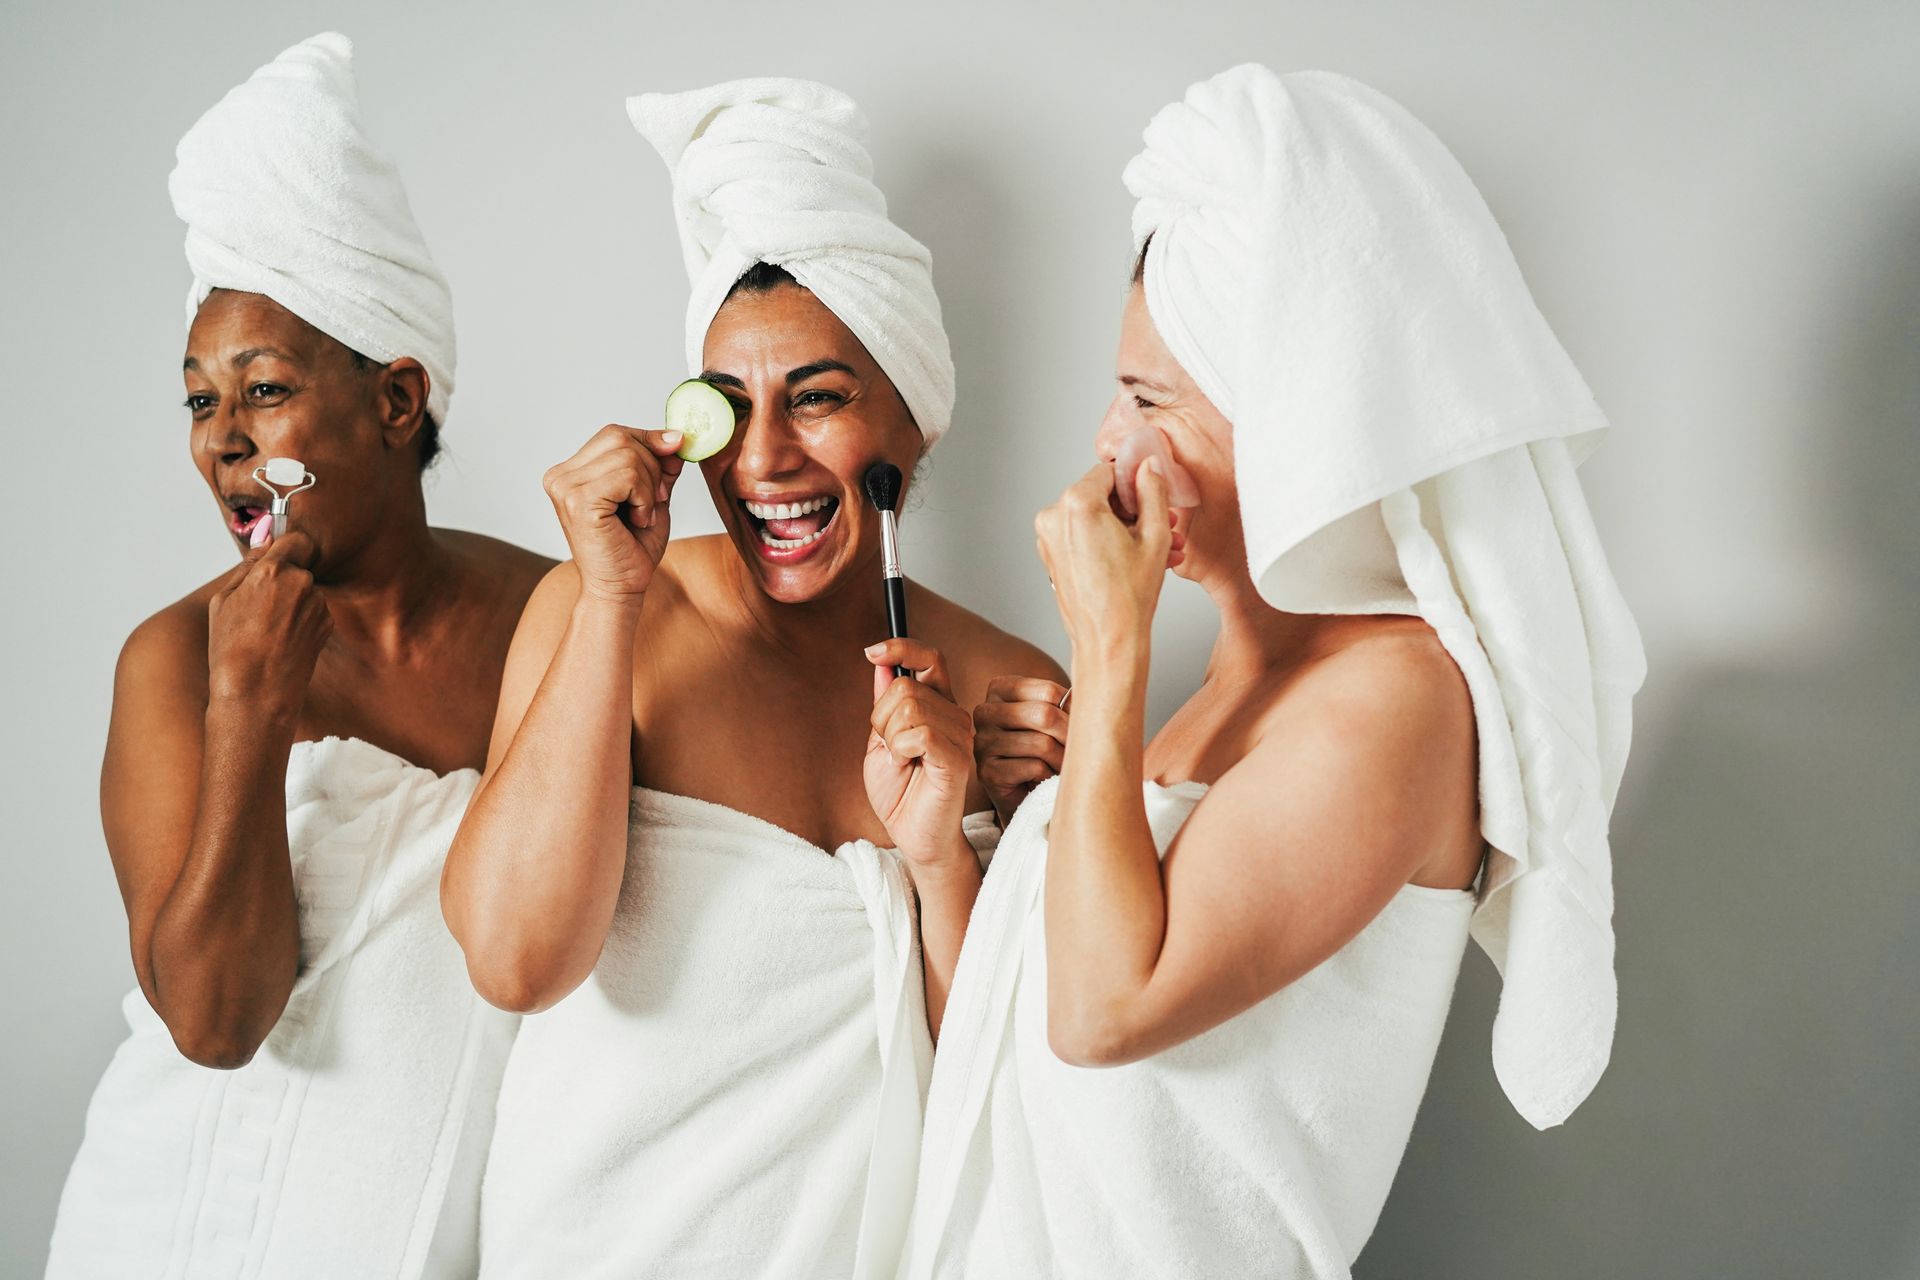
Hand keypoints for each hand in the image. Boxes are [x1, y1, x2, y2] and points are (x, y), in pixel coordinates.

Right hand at [206, 530, 330, 723]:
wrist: (256, 693)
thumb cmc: (231, 648)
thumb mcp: (224, 600)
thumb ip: (248, 565)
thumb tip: (265, 541)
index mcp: (274, 570)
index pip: (295, 539)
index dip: (285, 547)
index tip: (275, 557)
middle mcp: (303, 583)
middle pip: (299, 567)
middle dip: (283, 579)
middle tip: (259, 606)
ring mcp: (319, 605)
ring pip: (306, 591)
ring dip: (292, 601)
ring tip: (267, 629)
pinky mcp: (327, 625)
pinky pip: (312, 611)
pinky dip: (300, 619)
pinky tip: (281, 639)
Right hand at [542, 425, 685, 605]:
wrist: (620, 587)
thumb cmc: (632, 547)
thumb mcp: (651, 494)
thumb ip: (658, 464)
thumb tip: (675, 436)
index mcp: (570, 471)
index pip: (615, 433)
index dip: (649, 442)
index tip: (672, 460)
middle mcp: (560, 476)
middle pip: (621, 438)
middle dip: (652, 467)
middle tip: (654, 501)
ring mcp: (565, 487)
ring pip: (627, 455)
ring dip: (648, 487)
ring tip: (642, 515)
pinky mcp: (578, 501)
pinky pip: (626, 476)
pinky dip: (643, 497)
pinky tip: (637, 520)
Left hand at [863, 638, 975, 871]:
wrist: (913, 835)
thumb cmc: (900, 793)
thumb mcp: (881, 740)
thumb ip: (885, 703)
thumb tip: (882, 662)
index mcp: (939, 706)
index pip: (931, 659)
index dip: (903, 647)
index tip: (874, 651)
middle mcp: (955, 715)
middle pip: (905, 687)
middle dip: (881, 717)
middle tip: (889, 748)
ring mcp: (960, 735)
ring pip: (909, 709)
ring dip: (890, 738)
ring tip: (901, 762)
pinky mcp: (957, 758)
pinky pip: (919, 733)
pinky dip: (900, 749)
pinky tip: (907, 766)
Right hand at [972, 676, 1069, 824]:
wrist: (1023, 792)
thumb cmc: (1041, 749)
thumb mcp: (1054, 718)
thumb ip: (1066, 703)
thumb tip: (1088, 698)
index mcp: (1000, 689)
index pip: (1048, 690)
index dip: (1071, 711)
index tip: (1079, 725)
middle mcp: (985, 712)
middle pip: (1044, 714)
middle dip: (1069, 736)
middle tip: (1079, 750)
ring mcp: (983, 743)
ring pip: (1042, 744)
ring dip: (1060, 760)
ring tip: (1061, 766)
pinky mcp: (987, 772)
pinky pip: (1034, 768)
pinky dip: (1047, 776)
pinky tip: (1042, 779)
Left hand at [1034, 457, 1174, 659]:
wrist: (1107, 641)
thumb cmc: (1129, 597)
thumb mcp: (1154, 535)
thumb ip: (1153, 491)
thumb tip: (1149, 466)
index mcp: (1076, 503)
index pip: (1110, 471)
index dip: (1137, 483)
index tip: (1155, 495)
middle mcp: (1054, 516)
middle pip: (1101, 494)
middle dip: (1135, 509)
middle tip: (1165, 525)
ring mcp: (1048, 537)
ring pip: (1094, 517)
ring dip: (1127, 528)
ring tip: (1160, 548)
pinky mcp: (1050, 555)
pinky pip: (1083, 536)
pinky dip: (1108, 541)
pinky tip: (1137, 558)